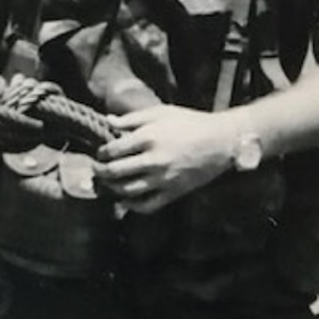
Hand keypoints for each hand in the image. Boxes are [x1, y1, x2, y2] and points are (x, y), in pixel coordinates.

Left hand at [93, 105, 233, 213]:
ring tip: (107, 183)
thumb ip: (132, 118)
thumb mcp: (161, 113)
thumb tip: (108, 121)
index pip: (113, 150)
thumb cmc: (190, 122)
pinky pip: (146, 205)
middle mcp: (153, 160)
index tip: (101, 152)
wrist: (221, 141)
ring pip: (127, 190)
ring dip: (112, 188)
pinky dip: (131, 206)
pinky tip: (125, 200)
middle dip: (101, 171)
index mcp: (148, 137)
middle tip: (96, 169)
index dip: (102, 152)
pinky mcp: (173, 193)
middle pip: (115, 172)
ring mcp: (163, 179)